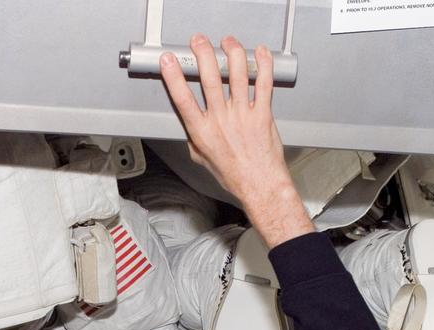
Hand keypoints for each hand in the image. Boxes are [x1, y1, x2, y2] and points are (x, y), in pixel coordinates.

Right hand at [160, 35, 313, 247]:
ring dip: (232, 52)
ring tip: (228, 42)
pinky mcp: (262, 114)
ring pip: (237, 74)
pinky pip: (264, 83)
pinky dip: (263, 64)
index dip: (174, 76)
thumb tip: (191, 125)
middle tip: (199, 42)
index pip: (183, 98)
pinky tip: (260, 54)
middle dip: (203, 53)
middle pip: (210, 78)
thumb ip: (194, 137)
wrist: (259, 184)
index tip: (169, 61)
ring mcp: (243, 115)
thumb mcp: (201, 158)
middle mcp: (221, 120)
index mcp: (203, 130)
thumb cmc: (233, 174)